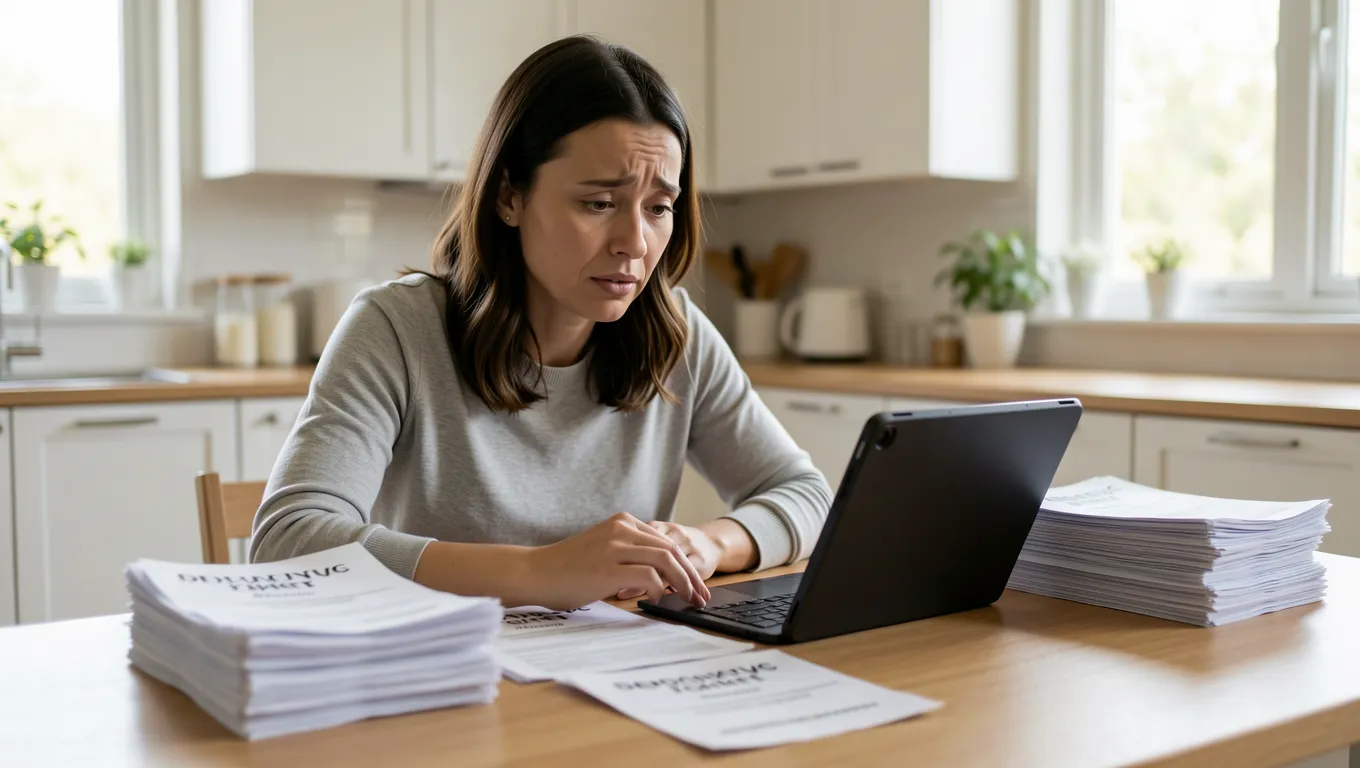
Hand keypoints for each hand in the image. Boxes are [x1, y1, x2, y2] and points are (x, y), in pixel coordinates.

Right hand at [523, 513, 710, 610]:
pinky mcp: (609, 568)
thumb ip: (628, 552)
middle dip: (691, 576)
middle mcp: (622, 529)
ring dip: (682, 583)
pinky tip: (658, 599)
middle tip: (701, 597)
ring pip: (665, 560)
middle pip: (671, 550)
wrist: (536, 572)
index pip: (665, 541)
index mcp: (623, 522)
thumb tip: (660, 574)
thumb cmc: (566, 567)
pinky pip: (648, 576)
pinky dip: (660, 589)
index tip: (695, 585)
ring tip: (688, 600)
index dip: (685, 565)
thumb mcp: (603, 549)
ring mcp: (615, 547)